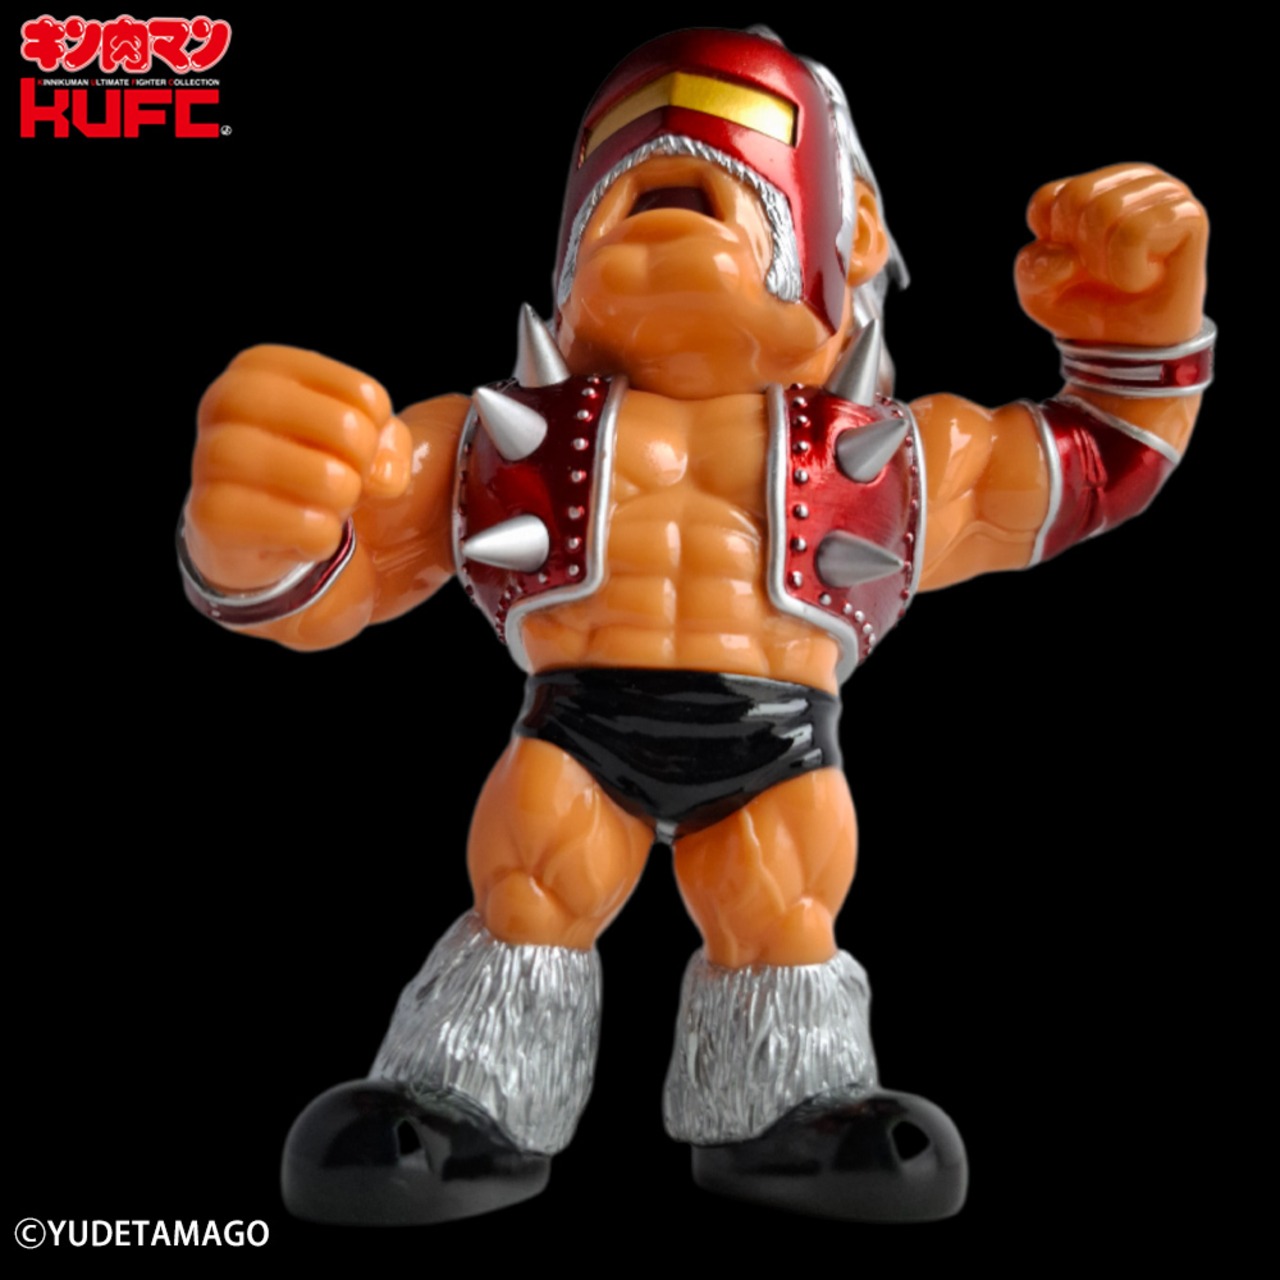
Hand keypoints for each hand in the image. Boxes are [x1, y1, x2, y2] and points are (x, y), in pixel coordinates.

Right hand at [185, 346, 411, 590]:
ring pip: (321, 477)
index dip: (378, 435)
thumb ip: (389, 444)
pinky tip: (309, 535)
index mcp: (264, 367)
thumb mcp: (360, 441)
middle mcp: (227, 398)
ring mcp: (211, 454)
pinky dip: (318, 536)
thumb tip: (382, 476)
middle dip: (361, 465)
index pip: (363, 395)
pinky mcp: (210, 512)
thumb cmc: (310, 468)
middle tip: (348, 482)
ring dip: (339, 499)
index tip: (354, 451)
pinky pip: (294, 524)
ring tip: (329, 507)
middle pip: (344, 427)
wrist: (253, 533)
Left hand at [1015, 164, 1206, 346]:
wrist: (1129, 346)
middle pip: (1075, 198)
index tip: (1074, 265)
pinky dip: (1127, 271)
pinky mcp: (1190, 214)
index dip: (1050, 245)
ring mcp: (1166, 192)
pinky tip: (1144, 278)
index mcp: (1095, 185)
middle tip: (1104, 273)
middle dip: (1079, 251)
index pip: (1047, 199)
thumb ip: (1032, 267)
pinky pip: (1134, 232)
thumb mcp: (1038, 291)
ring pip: (1105, 211)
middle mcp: (1134, 179)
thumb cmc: (1087, 306)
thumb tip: (1067, 257)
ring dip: (1104, 263)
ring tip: (1125, 275)